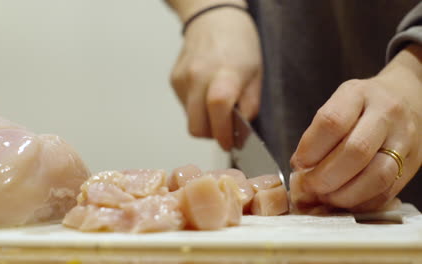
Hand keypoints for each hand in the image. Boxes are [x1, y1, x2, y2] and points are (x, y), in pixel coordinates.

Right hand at [170, 6, 261, 149]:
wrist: (212, 19)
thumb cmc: (239, 43)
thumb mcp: (256, 74)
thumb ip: (249, 105)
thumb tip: (239, 131)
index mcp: (224, 72)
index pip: (218, 109)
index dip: (223, 132)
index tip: (230, 143)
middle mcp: (199, 76)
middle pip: (196, 125)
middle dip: (211, 135)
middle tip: (223, 130)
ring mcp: (183, 79)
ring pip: (189, 119)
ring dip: (204, 121)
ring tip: (216, 106)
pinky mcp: (174, 81)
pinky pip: (185, 107)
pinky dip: (196, 108)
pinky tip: (205, 93)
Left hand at [290, 44, 421, 211]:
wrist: (409, 98)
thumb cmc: (364, 105)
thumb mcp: (339, 104)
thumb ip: (318, 133)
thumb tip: (299, 169)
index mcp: (358, 94)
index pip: (331, 122)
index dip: (310, 149)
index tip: (298, 164)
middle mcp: (386, 114)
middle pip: (356, 151)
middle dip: (325, 177)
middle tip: (308, 186)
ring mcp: (404, 139)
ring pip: (377, 176)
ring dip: (344, 194)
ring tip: (324, 197)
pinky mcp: (413, 163)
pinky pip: (387, 191)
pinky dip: (361, 203)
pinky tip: (344, 201)